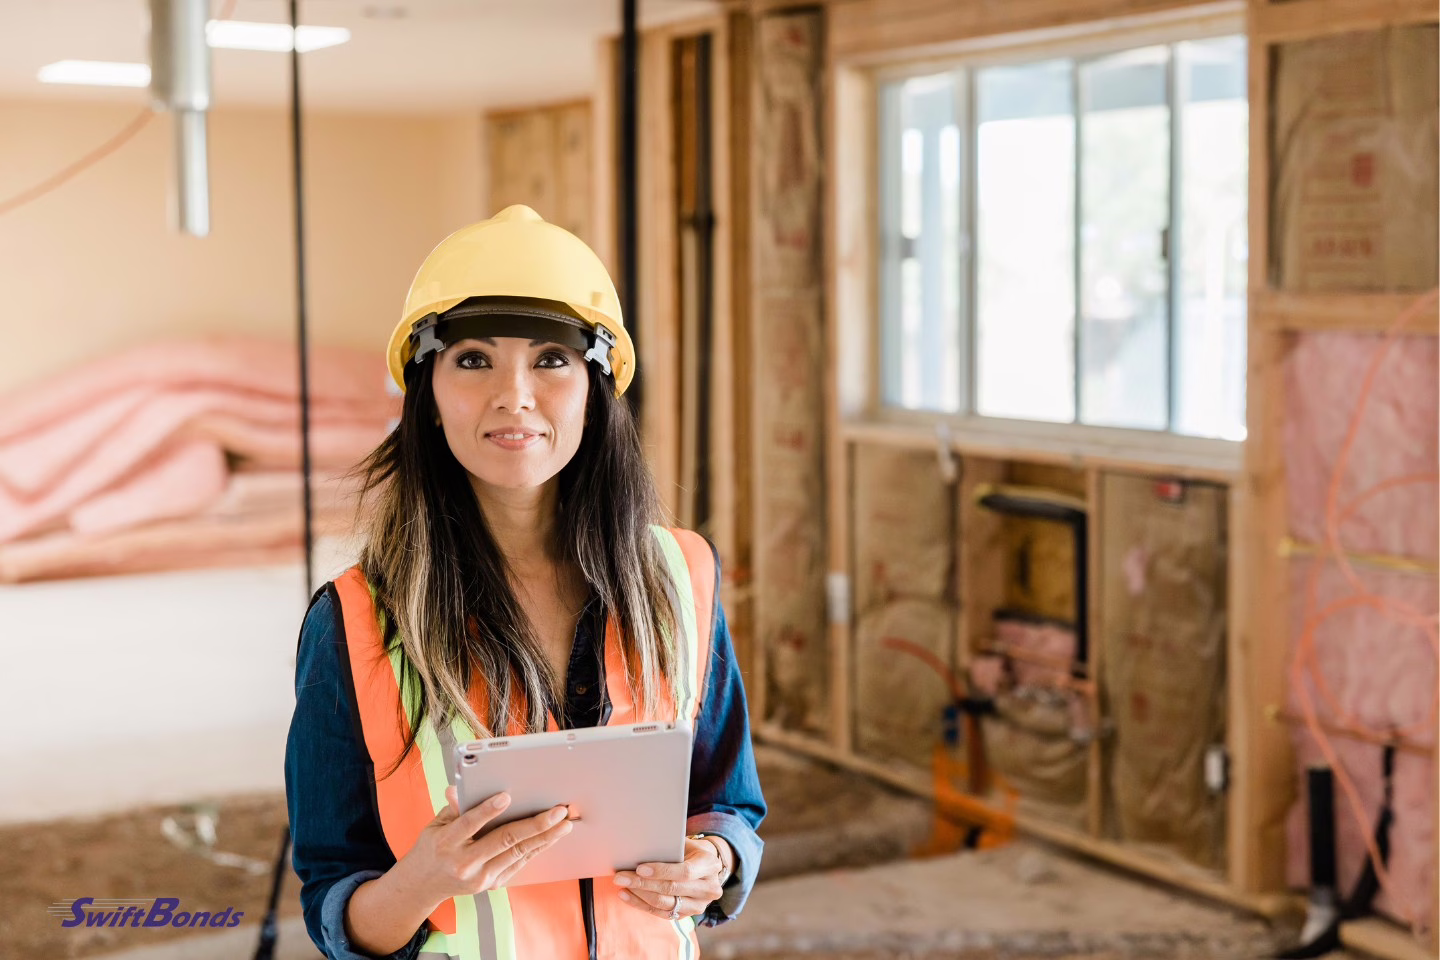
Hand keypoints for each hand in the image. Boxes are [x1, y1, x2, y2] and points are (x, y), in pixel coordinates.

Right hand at [397, 785, 572, 905]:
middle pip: (504, 841)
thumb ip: (453, 807)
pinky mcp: (492, 885)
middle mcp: (465, 863)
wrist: (423, 885)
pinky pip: (519, 863)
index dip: (487, 810)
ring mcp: (480, 877)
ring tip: (565, 823)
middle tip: (558, 811)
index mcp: (446, 843)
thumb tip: (458, 788)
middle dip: (535, 824)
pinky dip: (537, 848)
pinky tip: (552, 836)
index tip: (507, 796)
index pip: (469, 824)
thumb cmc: (432, 847)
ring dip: (545, 837)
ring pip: (518, 853)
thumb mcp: (435, 824)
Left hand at [611, 836, 725, 920]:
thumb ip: (669, 847)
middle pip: (672, 889)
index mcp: (709, 865)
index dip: (661, 871)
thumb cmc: (689, 850)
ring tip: (621, 885)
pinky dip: (641, 904)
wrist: (703, 867)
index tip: (639, 868)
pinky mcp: (687, 915)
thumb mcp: (684, 843)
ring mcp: (699, 905)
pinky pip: (661, 913)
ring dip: (639, 895)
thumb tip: (640, 848)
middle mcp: (709, 888)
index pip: (685, 872)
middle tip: (620, 877)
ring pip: (665, 904)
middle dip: (643, 883)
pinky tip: (626, 895)